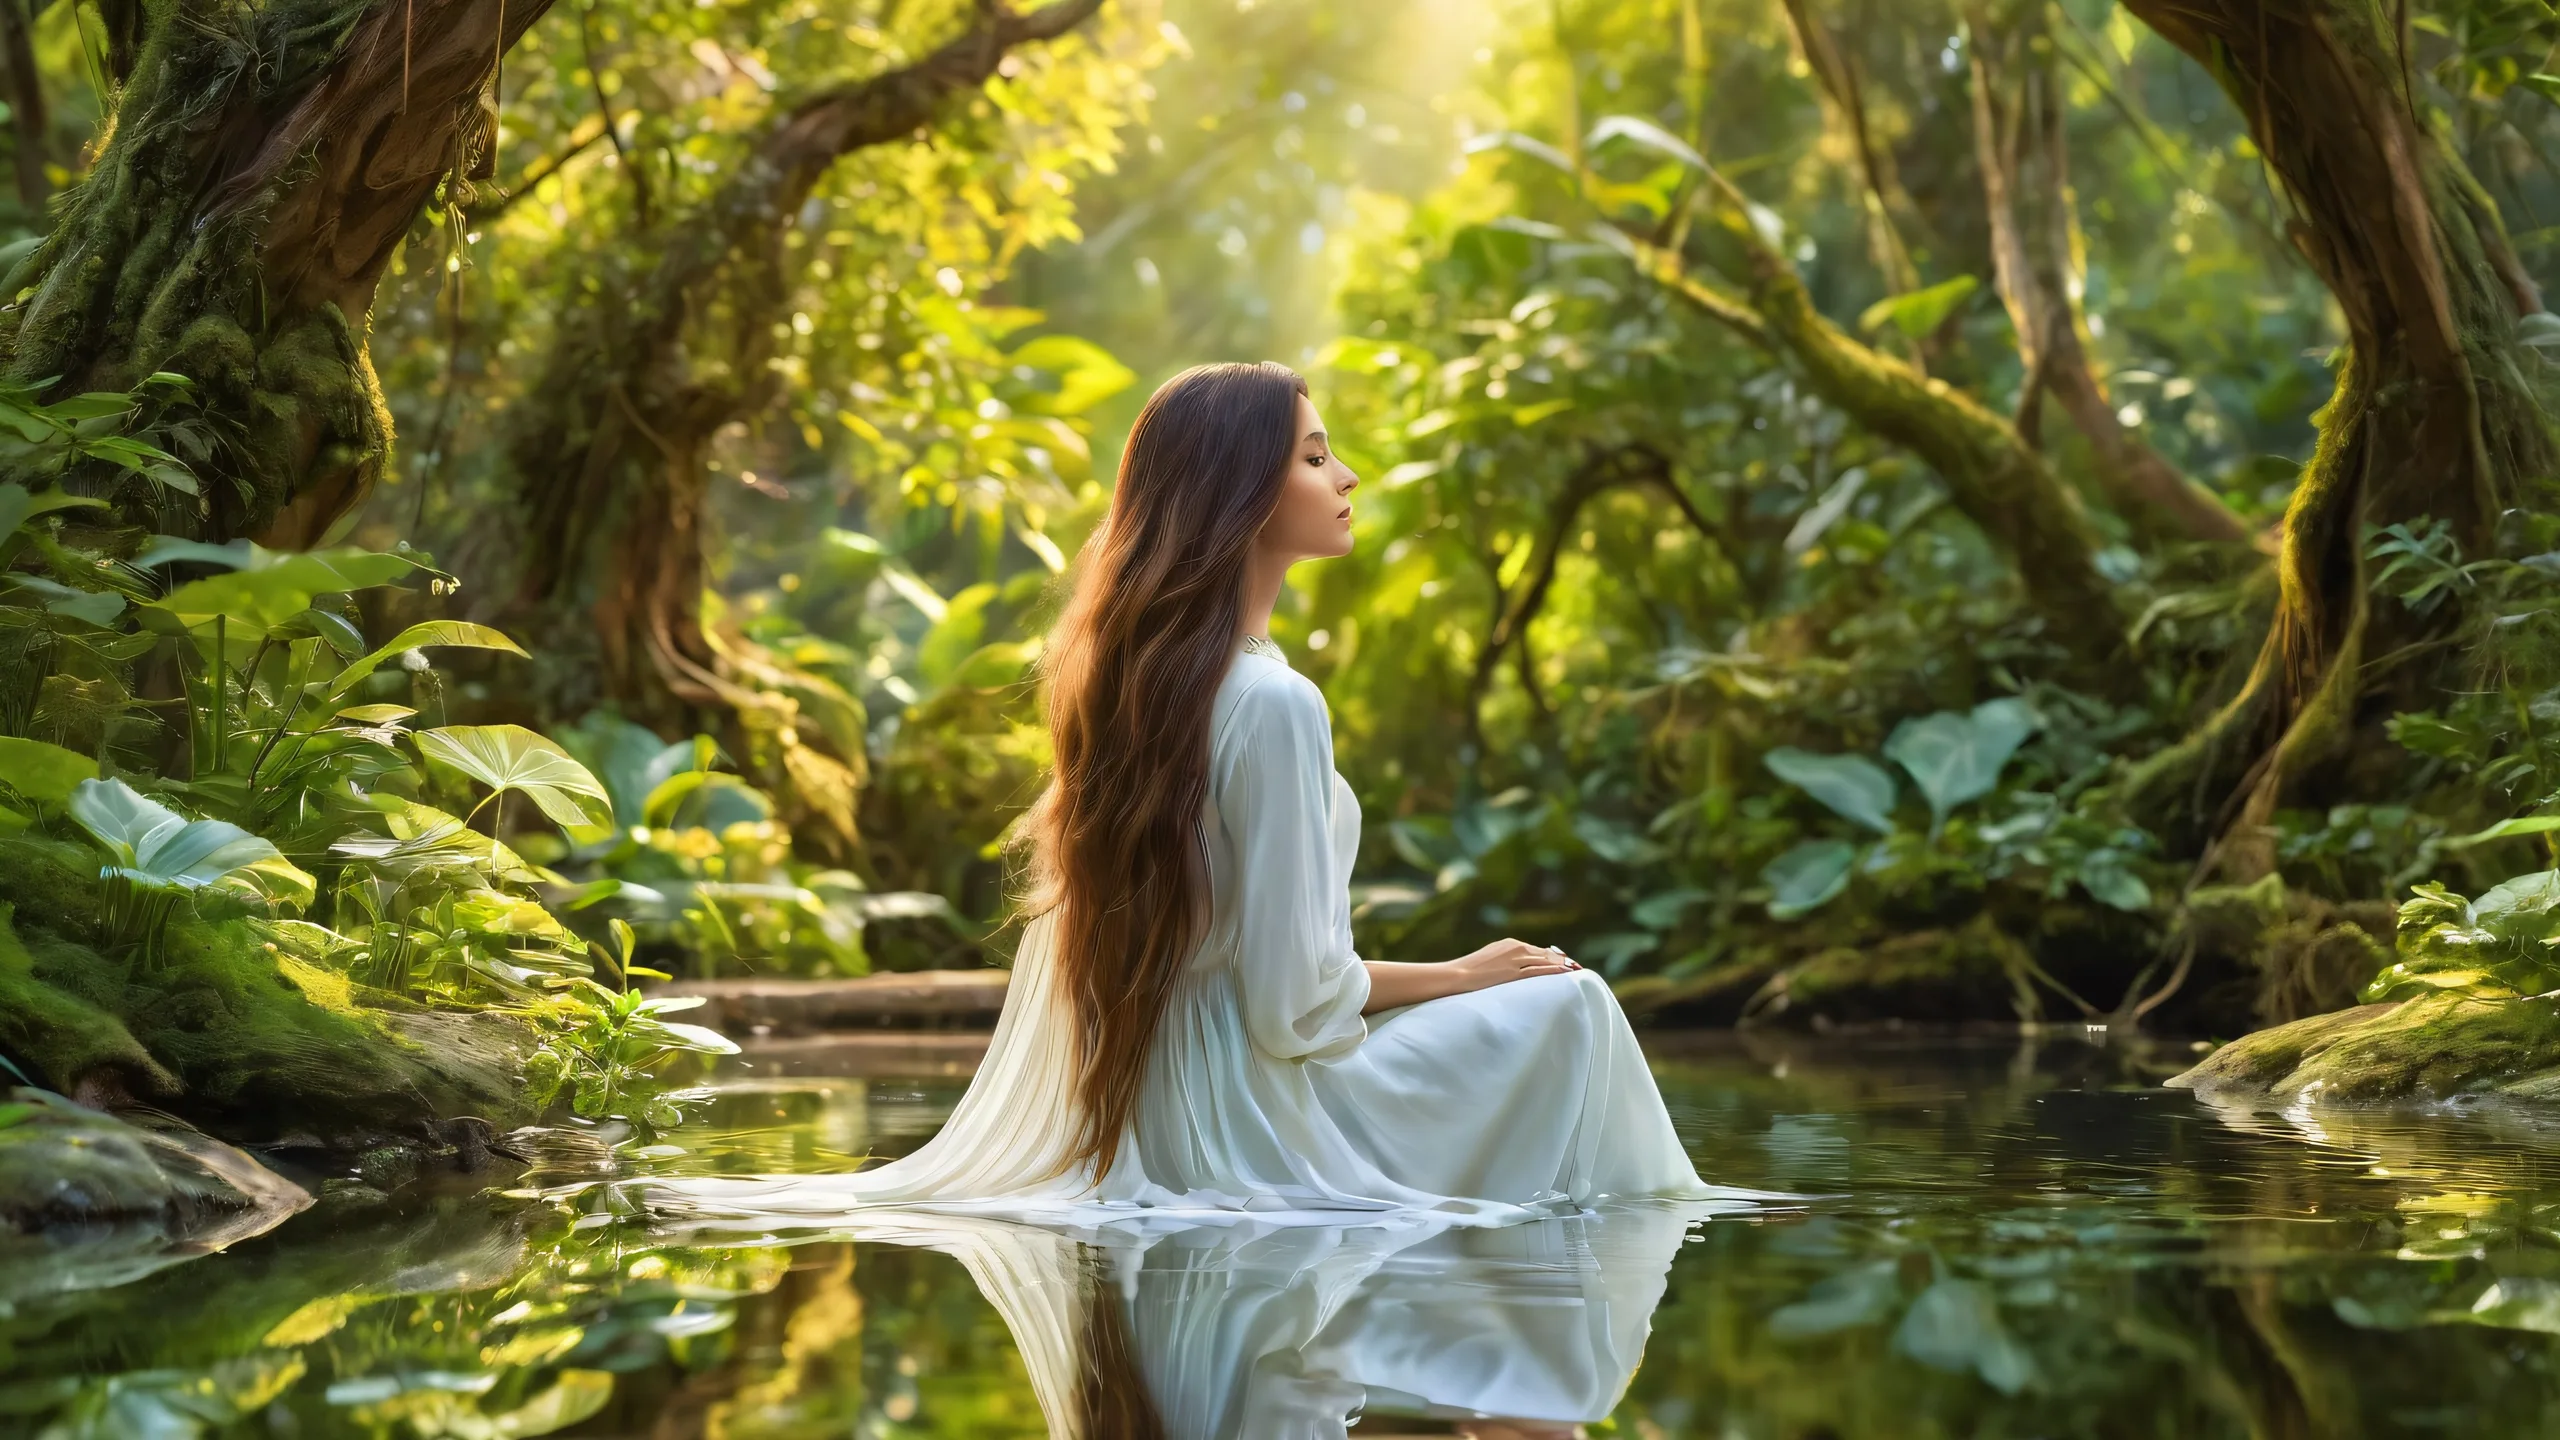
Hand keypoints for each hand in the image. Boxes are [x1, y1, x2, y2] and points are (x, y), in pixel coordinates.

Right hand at [1444, 937, 1580, 993]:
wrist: (1457, 975)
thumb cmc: (1468, 971)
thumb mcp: (1489, 960)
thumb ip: (1504, 960)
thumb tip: (1512, 968)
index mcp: (1510, 943)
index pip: (1537, 950)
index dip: (1552, 956)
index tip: (1564, 962)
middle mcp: (1516, 948)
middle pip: (1545, 954)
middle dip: (1562, 960)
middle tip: (1576, 966)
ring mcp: (1516, 960)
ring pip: (1546, 961)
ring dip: (1563, 965)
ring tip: (1577, 970)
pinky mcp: (1514, 973)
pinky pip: (1539, 971)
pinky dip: (1555, 971)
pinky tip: (1566, 973)